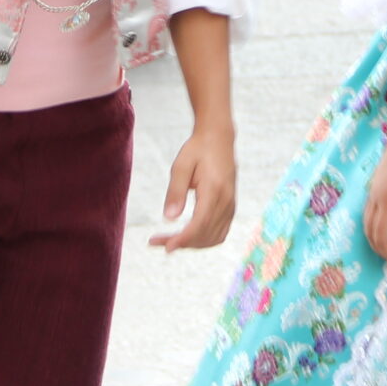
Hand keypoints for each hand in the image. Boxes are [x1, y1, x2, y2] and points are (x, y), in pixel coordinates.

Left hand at [156, 126, 237, 251]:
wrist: (219, 138)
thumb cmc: (197, 150)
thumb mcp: (181, 166)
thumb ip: (175, 192)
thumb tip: (168, 218)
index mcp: (215, 190)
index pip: (200, 224)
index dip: (183, 239)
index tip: (165, 247)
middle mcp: (227, 201)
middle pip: (205, 234)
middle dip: (181, 243)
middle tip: (156, 241)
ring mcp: (231, 205)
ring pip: (214, 238)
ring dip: (192, 244)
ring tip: (169, 240)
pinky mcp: (231, 207)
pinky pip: (220, 232)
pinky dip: (204, 240)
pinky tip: (187, 236)